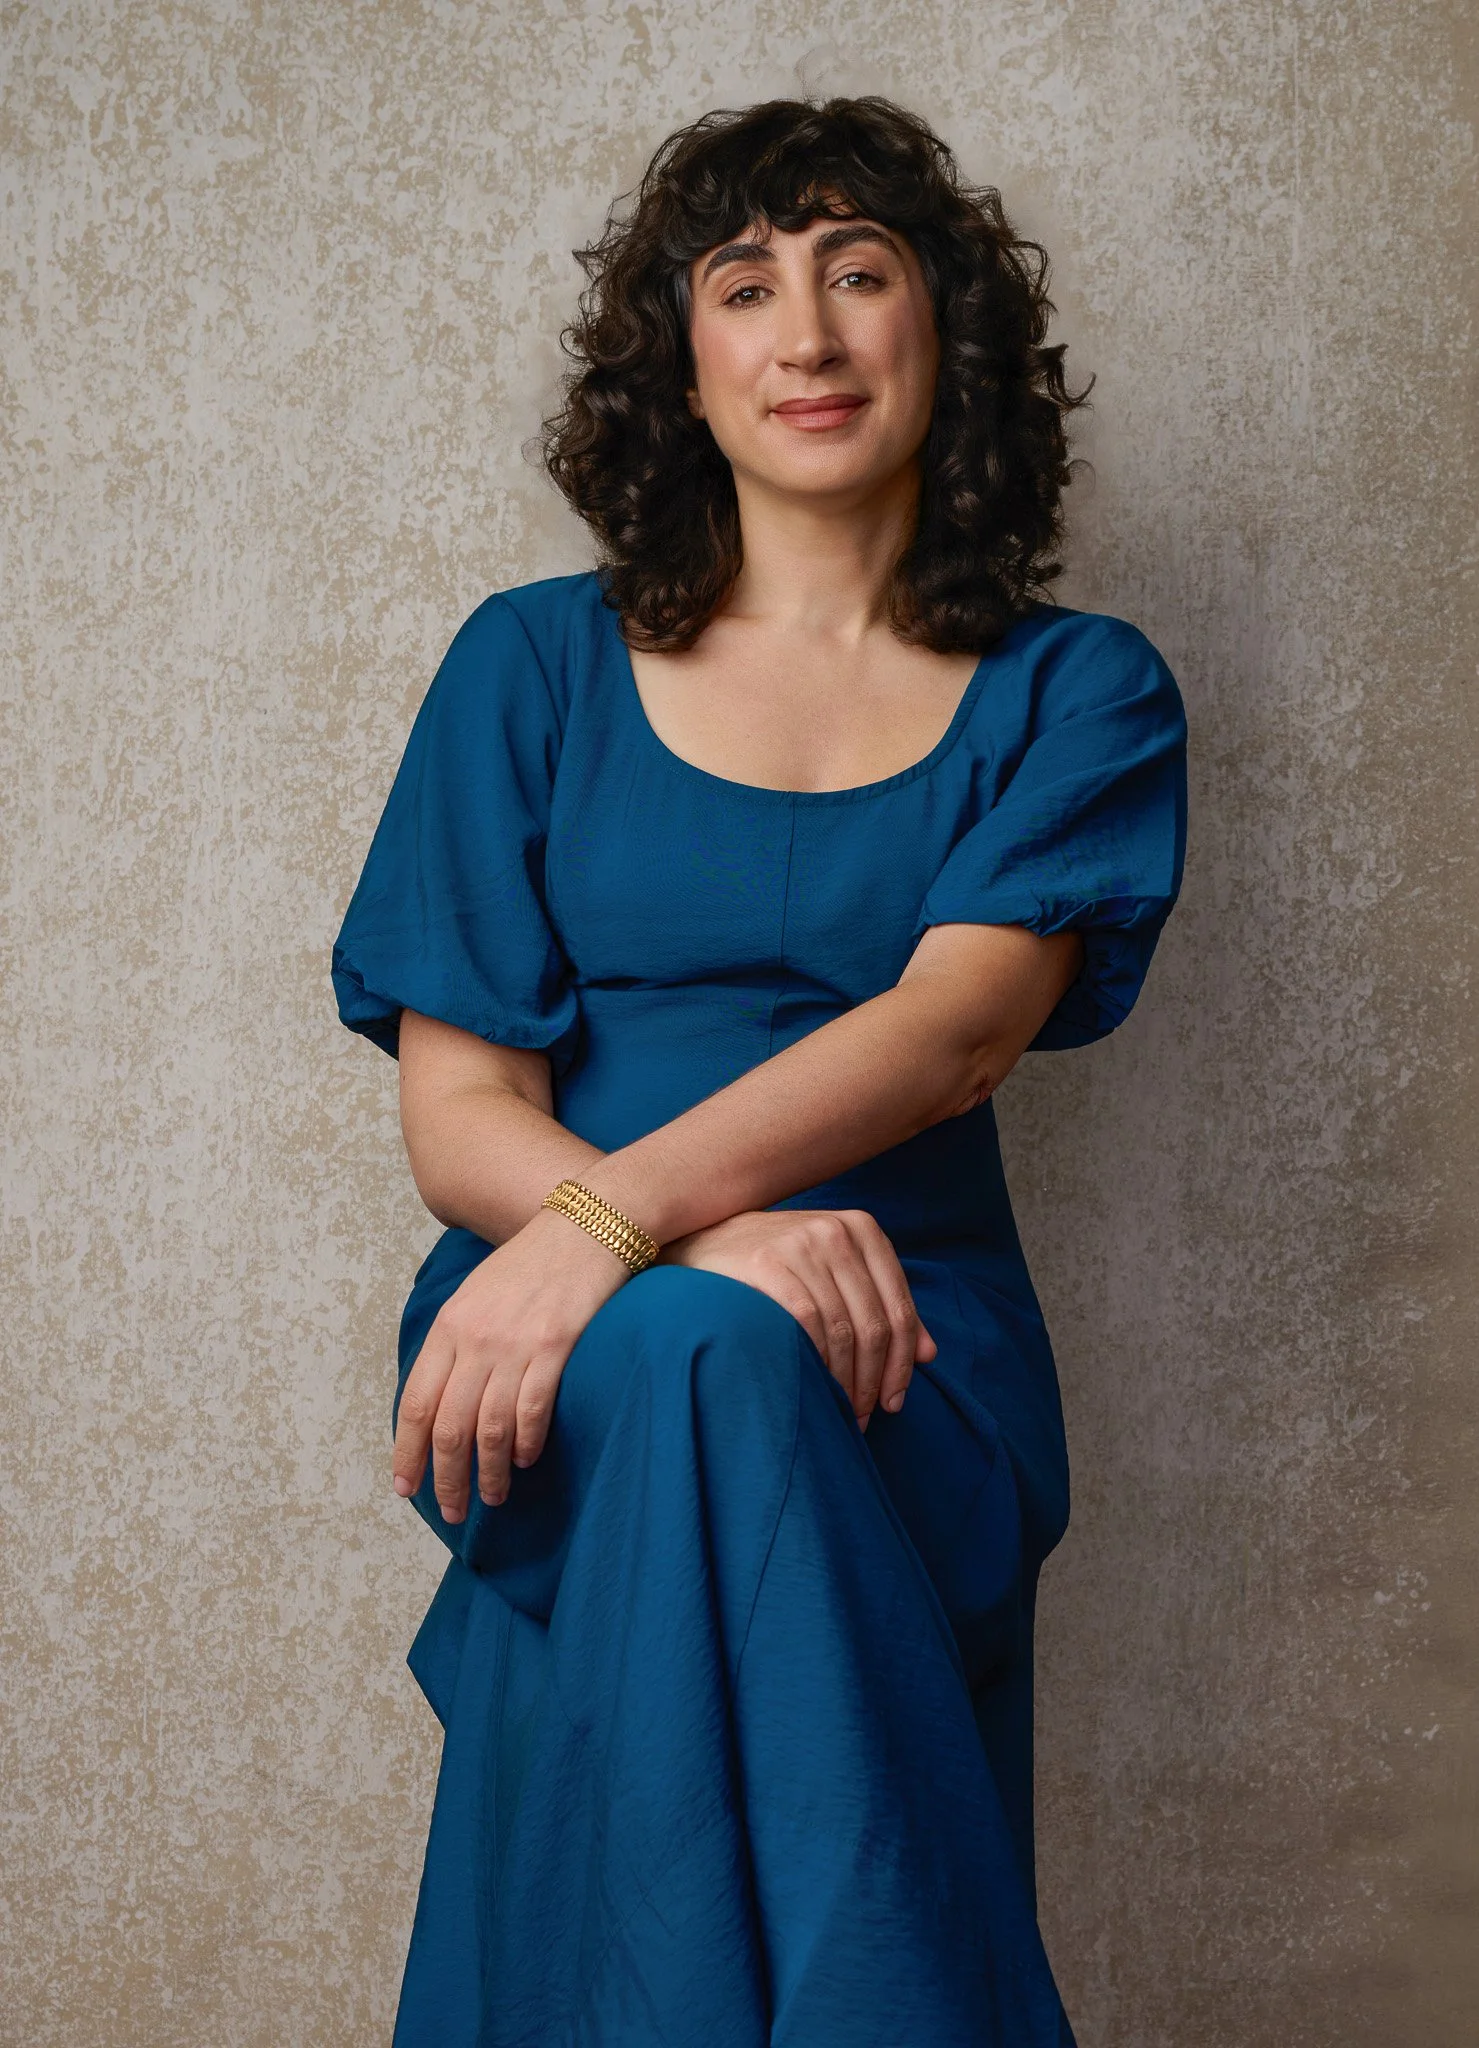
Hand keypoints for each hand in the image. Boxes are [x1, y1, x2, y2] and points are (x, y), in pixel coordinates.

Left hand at [392, 1205, 631, 1521]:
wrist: (586, 1224)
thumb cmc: (534, 1263)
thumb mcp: (478, 1294)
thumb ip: (458, 1342)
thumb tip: (443, 1398)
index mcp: (450, 1326)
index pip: (416, 1403)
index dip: (408, 1452)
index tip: (406, 1488)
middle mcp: (475, 1339)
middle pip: (449, 1427)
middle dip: (446, 1477)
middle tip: (453, 1511)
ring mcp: (514, 1344)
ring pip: (488, 1428)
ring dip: (487, 1472)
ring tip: (494, 1498)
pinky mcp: (555, 1347)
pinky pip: (532, 1410)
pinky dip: (525, 1442)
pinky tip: (524, 1459)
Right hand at [658, 1208, 936, 1428]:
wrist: (698, 1239)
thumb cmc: (772, 1265)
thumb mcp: (833, 1273)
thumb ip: (879, 1305)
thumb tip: (929, 1354)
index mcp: (862, 1229)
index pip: (898, 1308)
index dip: (901, 1363)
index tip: (894, 1401)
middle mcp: (836, 1231)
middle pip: (875, 1324)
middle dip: (875, 1380)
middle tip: (865, 1417)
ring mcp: (802, 1244)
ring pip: (845, 1331)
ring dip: (848, 1382)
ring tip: (842, 1413)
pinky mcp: (767, 1264)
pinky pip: (809, 1326)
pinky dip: (818, 1365)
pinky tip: (815, 1388)